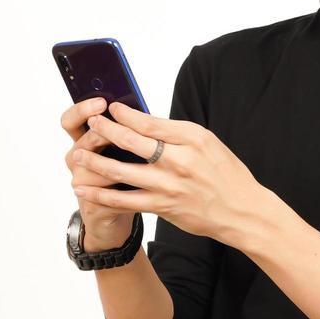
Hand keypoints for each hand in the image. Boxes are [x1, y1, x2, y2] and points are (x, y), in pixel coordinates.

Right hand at [60, 96, 133, 244]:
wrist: (114, 214)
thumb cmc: (123, 173)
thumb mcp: (124, 148)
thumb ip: (128, 131)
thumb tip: (143, 111)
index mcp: (84, 140)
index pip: (72, 120)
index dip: (83, 110)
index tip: (102, 102)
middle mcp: (78, 159)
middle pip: (85, 140)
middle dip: (104, 132)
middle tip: (120, 127)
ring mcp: (82, 182)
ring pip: (94, 167)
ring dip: (115, 163)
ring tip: (136, 159)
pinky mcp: (92, 204)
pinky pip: (105, 195)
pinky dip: (124, 190)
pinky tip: (140, 186)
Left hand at [71, 101, 262, 243]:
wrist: (242, 210)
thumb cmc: (226, 173)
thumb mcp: (208, 143)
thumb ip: (177, 133)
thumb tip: (144, 122)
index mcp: (192, 138)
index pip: (151, 122)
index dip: (126, 114)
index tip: (111, 108)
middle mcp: (179, 160)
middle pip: (132, 141)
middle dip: (106, 131)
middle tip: (91, 123)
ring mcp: (169, 185)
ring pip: (122, 171)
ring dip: (95, 162)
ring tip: (77, 155)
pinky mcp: (163, 207)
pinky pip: (125, 200)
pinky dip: (102, 195)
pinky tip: (86, 189)